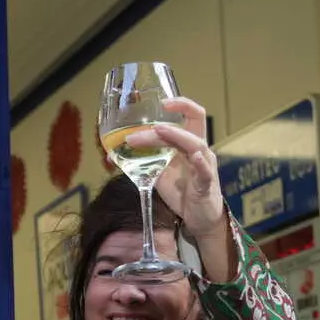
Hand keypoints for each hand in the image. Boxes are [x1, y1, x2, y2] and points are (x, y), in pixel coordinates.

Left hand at [126, 97, 225, 240]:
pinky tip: (195, 157)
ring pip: (195, 145)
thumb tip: (112, 156)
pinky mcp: (206, 185)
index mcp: (189, 144)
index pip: (192, 116)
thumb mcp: (158, 173)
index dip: (181, 104)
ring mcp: (205, 166)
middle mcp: (200, 151)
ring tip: (157, 132)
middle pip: (191, 126)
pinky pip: (205, 171)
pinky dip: (201, 163)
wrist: (198, 218)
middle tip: (133, 134)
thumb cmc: (181, 192)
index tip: (162, 101)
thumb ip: (141, 162)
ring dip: (175, 137)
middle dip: (162, 126)